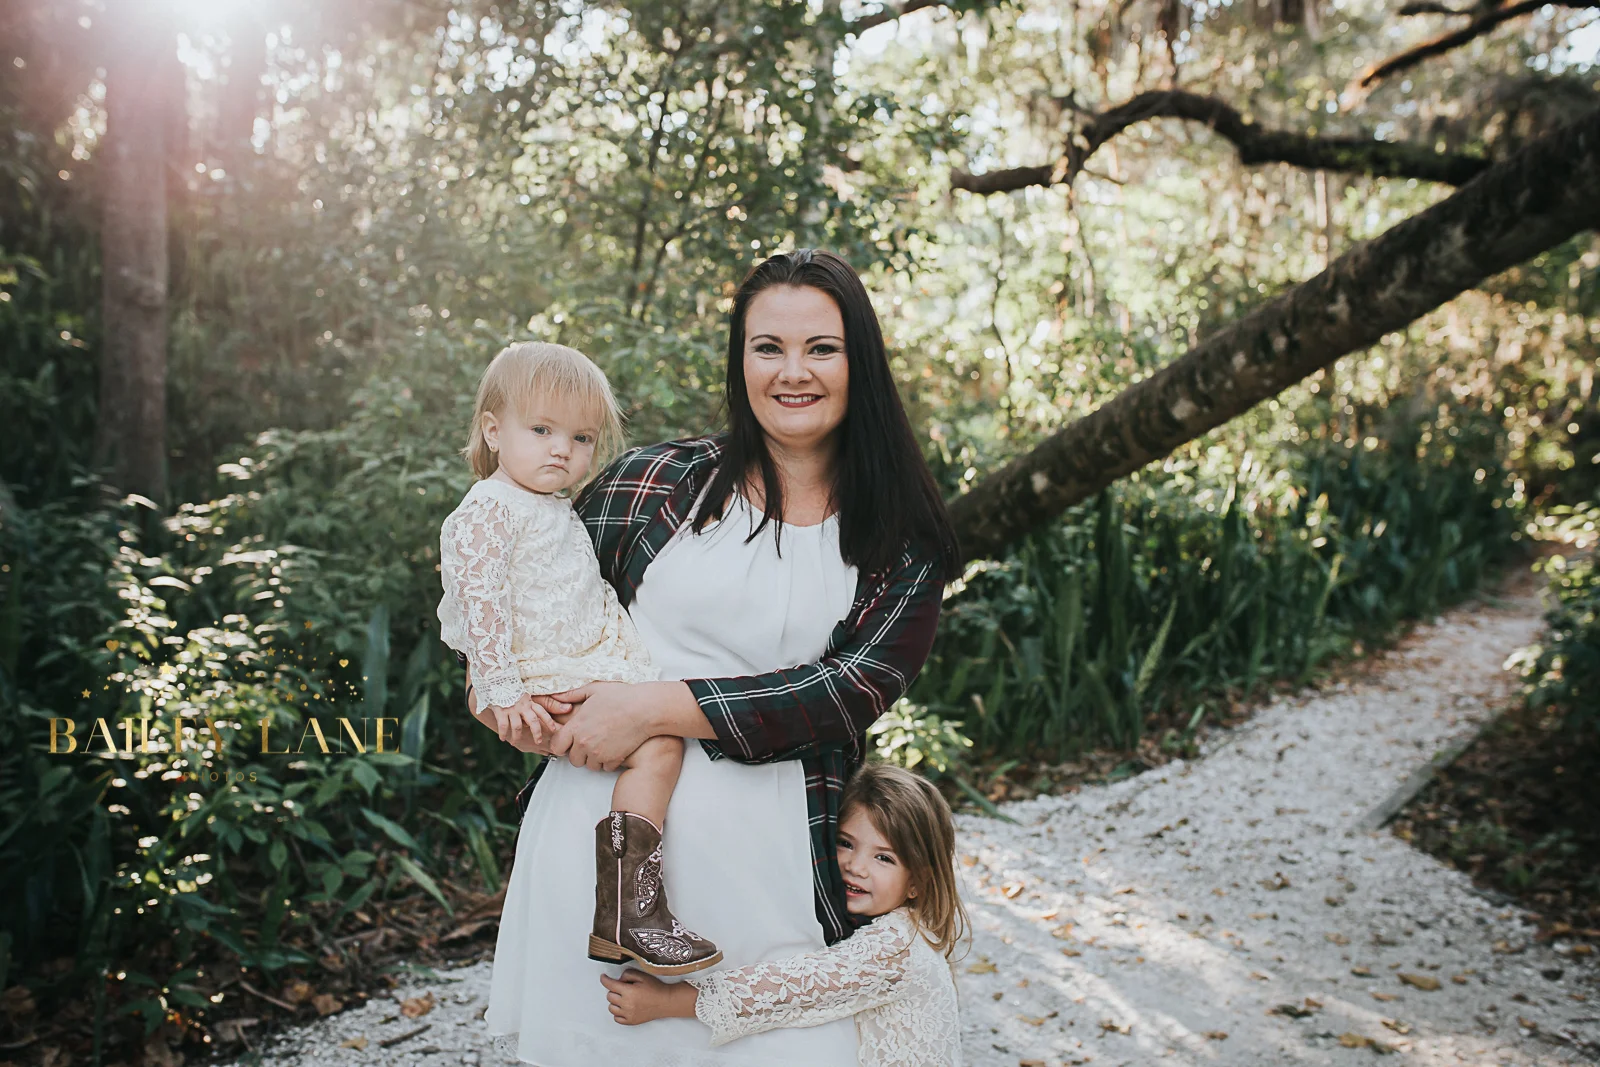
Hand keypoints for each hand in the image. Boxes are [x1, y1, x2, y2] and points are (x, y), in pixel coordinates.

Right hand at [465, 670, 569, 754]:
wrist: (494, 680)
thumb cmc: (513, 691)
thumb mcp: (529, 696)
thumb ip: (546, 703)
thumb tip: (567, 709)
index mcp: (530, 702)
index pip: (542, 711)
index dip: (549, 720)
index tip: (555, 729)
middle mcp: (522, 705)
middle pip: (533, 721)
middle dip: (537, 733)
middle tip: (539, 741)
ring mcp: (511, 708)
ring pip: (518, 726)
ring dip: (517, 736)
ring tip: (514, 742)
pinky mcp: (500, 710)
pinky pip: (503, 725)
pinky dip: (503, 733)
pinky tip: (503, 738)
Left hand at [547, 681, 672, 770]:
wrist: (645, 709)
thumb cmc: (621, 697)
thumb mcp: (594, 690)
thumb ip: (572, 694)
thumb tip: (556, 695)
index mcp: (577, 726)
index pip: (557, 746)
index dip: (562, 745)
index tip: (569, 741)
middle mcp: (585, 742)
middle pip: (573, 760)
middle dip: (579, 753)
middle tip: (590, 742)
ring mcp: (599, 753)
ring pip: (590, 766)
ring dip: (594, 759)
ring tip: (604, 745)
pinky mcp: (613, 759)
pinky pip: (605, 768)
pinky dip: (609, 762)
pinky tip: (615, 748)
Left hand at [600, 970, 697, 1024]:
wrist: (665, 1002)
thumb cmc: (655, 988)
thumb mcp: (642, 976)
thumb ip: (627, 974)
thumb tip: (618, 980)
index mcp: (628, 991)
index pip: (609, 985)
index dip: (604, 979)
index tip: (603, 977)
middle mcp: (626, 1004)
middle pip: (609, 996)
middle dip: (614, 990)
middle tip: (623, 988)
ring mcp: (628, 1014)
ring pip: (611, 1007)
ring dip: (615, 1002)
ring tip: (624, 998)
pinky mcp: (630, 1021)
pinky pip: (616, 1018)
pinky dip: (618, 1012)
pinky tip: (625, 1007)